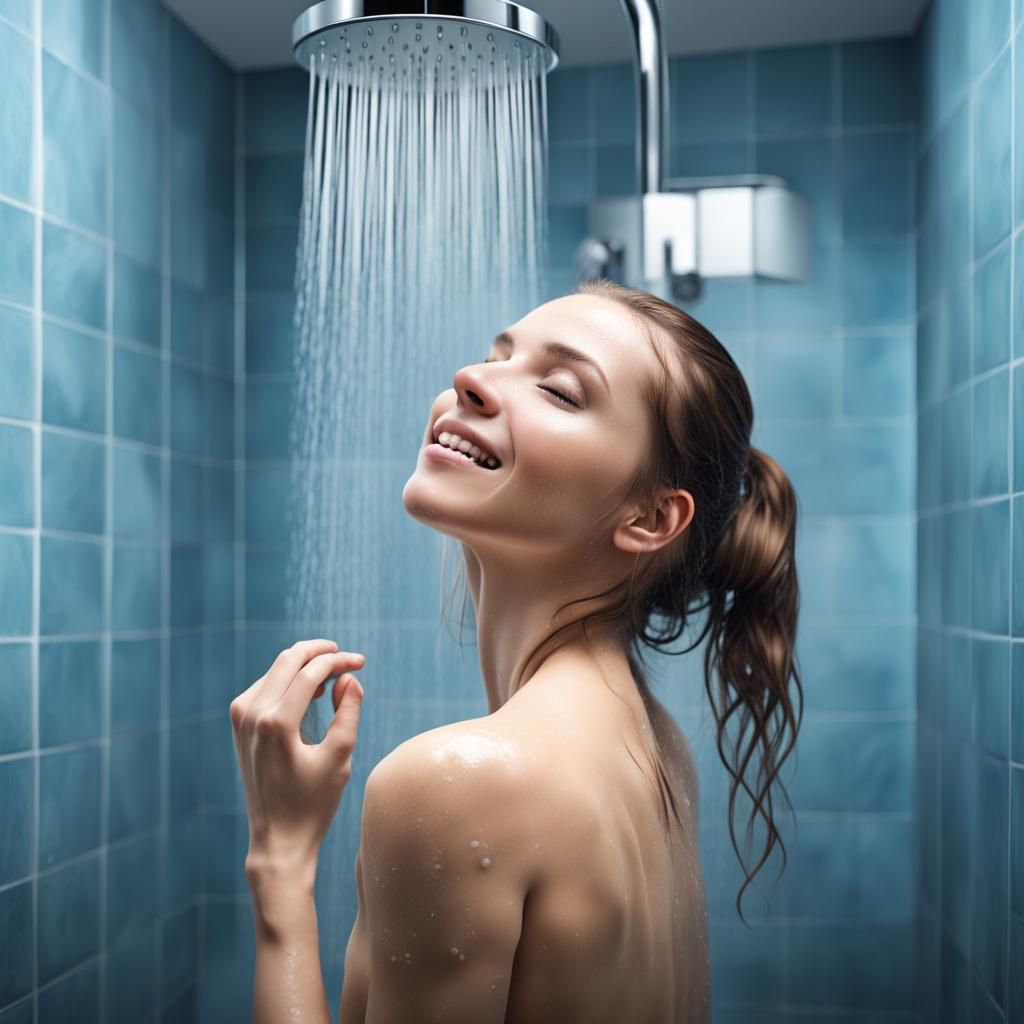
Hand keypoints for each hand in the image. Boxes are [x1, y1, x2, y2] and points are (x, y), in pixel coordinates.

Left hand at [229, 639, 366, 877]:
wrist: (277, 839)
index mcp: (276, 723)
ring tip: (333, 673)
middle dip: (319, 652)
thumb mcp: (340, 756)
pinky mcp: (239, 725)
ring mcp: (241, 719)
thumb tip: (348, 678)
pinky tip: (309, 689)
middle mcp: (252, 714)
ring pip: (275, 670)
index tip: (361, 662)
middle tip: (346, 656)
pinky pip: (265, 686)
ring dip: (304, 665)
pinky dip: (288, 679)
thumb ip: (347, 711)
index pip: (310, 672)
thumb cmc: (313, 803)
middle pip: (288, 660)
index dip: (339, 661)